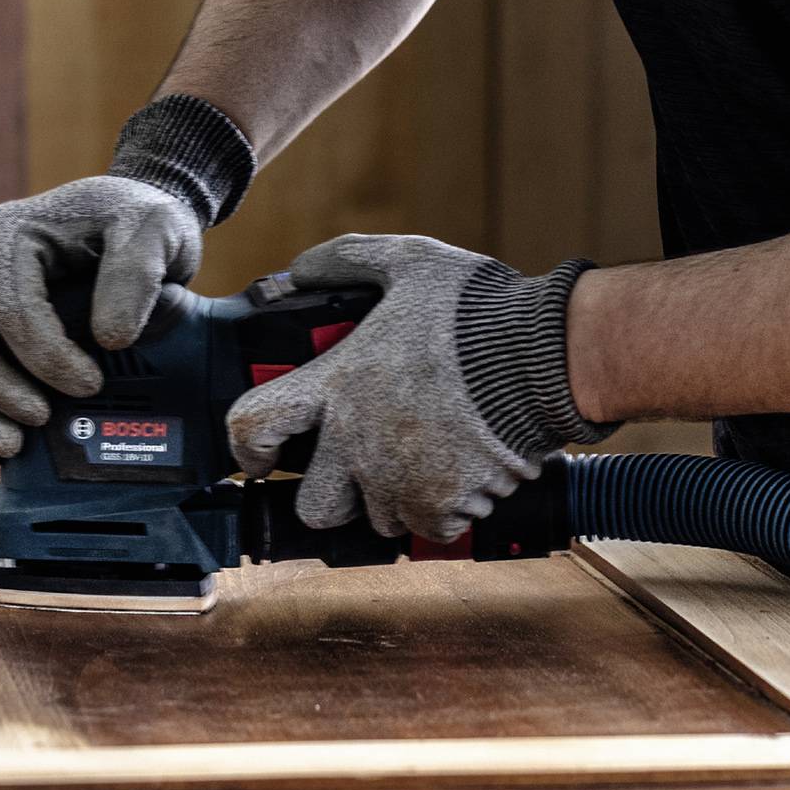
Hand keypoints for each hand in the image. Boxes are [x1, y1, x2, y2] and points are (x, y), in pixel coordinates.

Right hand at [0, 175, 201, 460]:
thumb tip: (108, 338)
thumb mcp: (157, 230)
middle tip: (39, 421)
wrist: (132, 219)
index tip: (90, 385)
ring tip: (12, 447)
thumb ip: (136, 273)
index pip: (11, 306)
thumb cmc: (142, 220)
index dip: (46, 355)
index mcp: (10, 231)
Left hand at [226, 233, 589, 540]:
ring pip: (379, 518)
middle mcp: (356, 441)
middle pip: (313, 506)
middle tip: (359, 475)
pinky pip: (429, 528)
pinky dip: (444, 510)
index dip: (247, 450)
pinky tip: (464, 472)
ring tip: (429, 458)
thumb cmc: (476, 309)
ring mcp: (396, 479)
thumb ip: (345, 261)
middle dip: (332, 498)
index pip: (252, 426)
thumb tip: (300, 269)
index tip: (259, 459)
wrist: (543, 355)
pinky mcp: (440, 505)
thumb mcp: (405, 262)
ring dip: (397, 498)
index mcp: (337, 383)